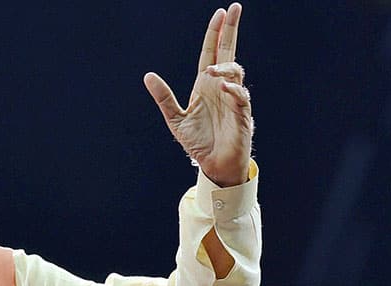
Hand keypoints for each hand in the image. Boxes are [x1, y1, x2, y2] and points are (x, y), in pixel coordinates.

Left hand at [144, 3, 252, 187]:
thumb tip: (148, 76)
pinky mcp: (242, 115)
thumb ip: (163, 97)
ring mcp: (233, 99)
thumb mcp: (175, 118)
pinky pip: (241, 97)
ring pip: (235, 72)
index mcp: (205, 85)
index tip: (220, 13)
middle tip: (233, 8)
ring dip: (225, 67)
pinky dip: (234, 91)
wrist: (213, 164)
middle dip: (231, 30)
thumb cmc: (198, 142)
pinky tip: (224, 88)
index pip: (212, 52)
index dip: (216, 33)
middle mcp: (221, 87)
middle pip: (228, 52)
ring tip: (212, 72)